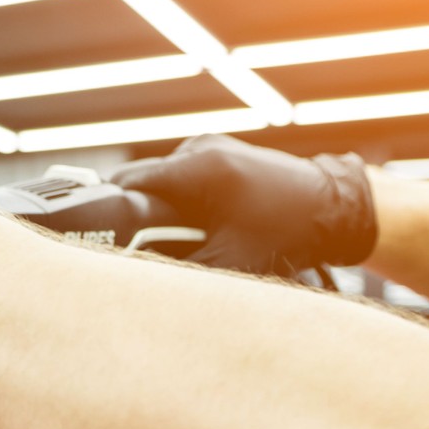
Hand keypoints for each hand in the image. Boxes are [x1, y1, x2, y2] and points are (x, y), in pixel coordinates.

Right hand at [110, 135, 375, 276]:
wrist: (337, 208)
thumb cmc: (289, 233)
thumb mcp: (231, 261)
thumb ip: (181, 268)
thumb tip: (139, 282)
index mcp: (198, 169)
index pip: (128, 183)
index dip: (106, 209)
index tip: (91, 233)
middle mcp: (201, 149)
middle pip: (143, 179)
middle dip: (134, 212)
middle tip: (127, 245)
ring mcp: (213, 146)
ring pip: (162, 177)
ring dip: (158, 206)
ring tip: (165, 237)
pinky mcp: (223, 152)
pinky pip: (182, 174)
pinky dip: (178, 198)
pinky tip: (188, 223)